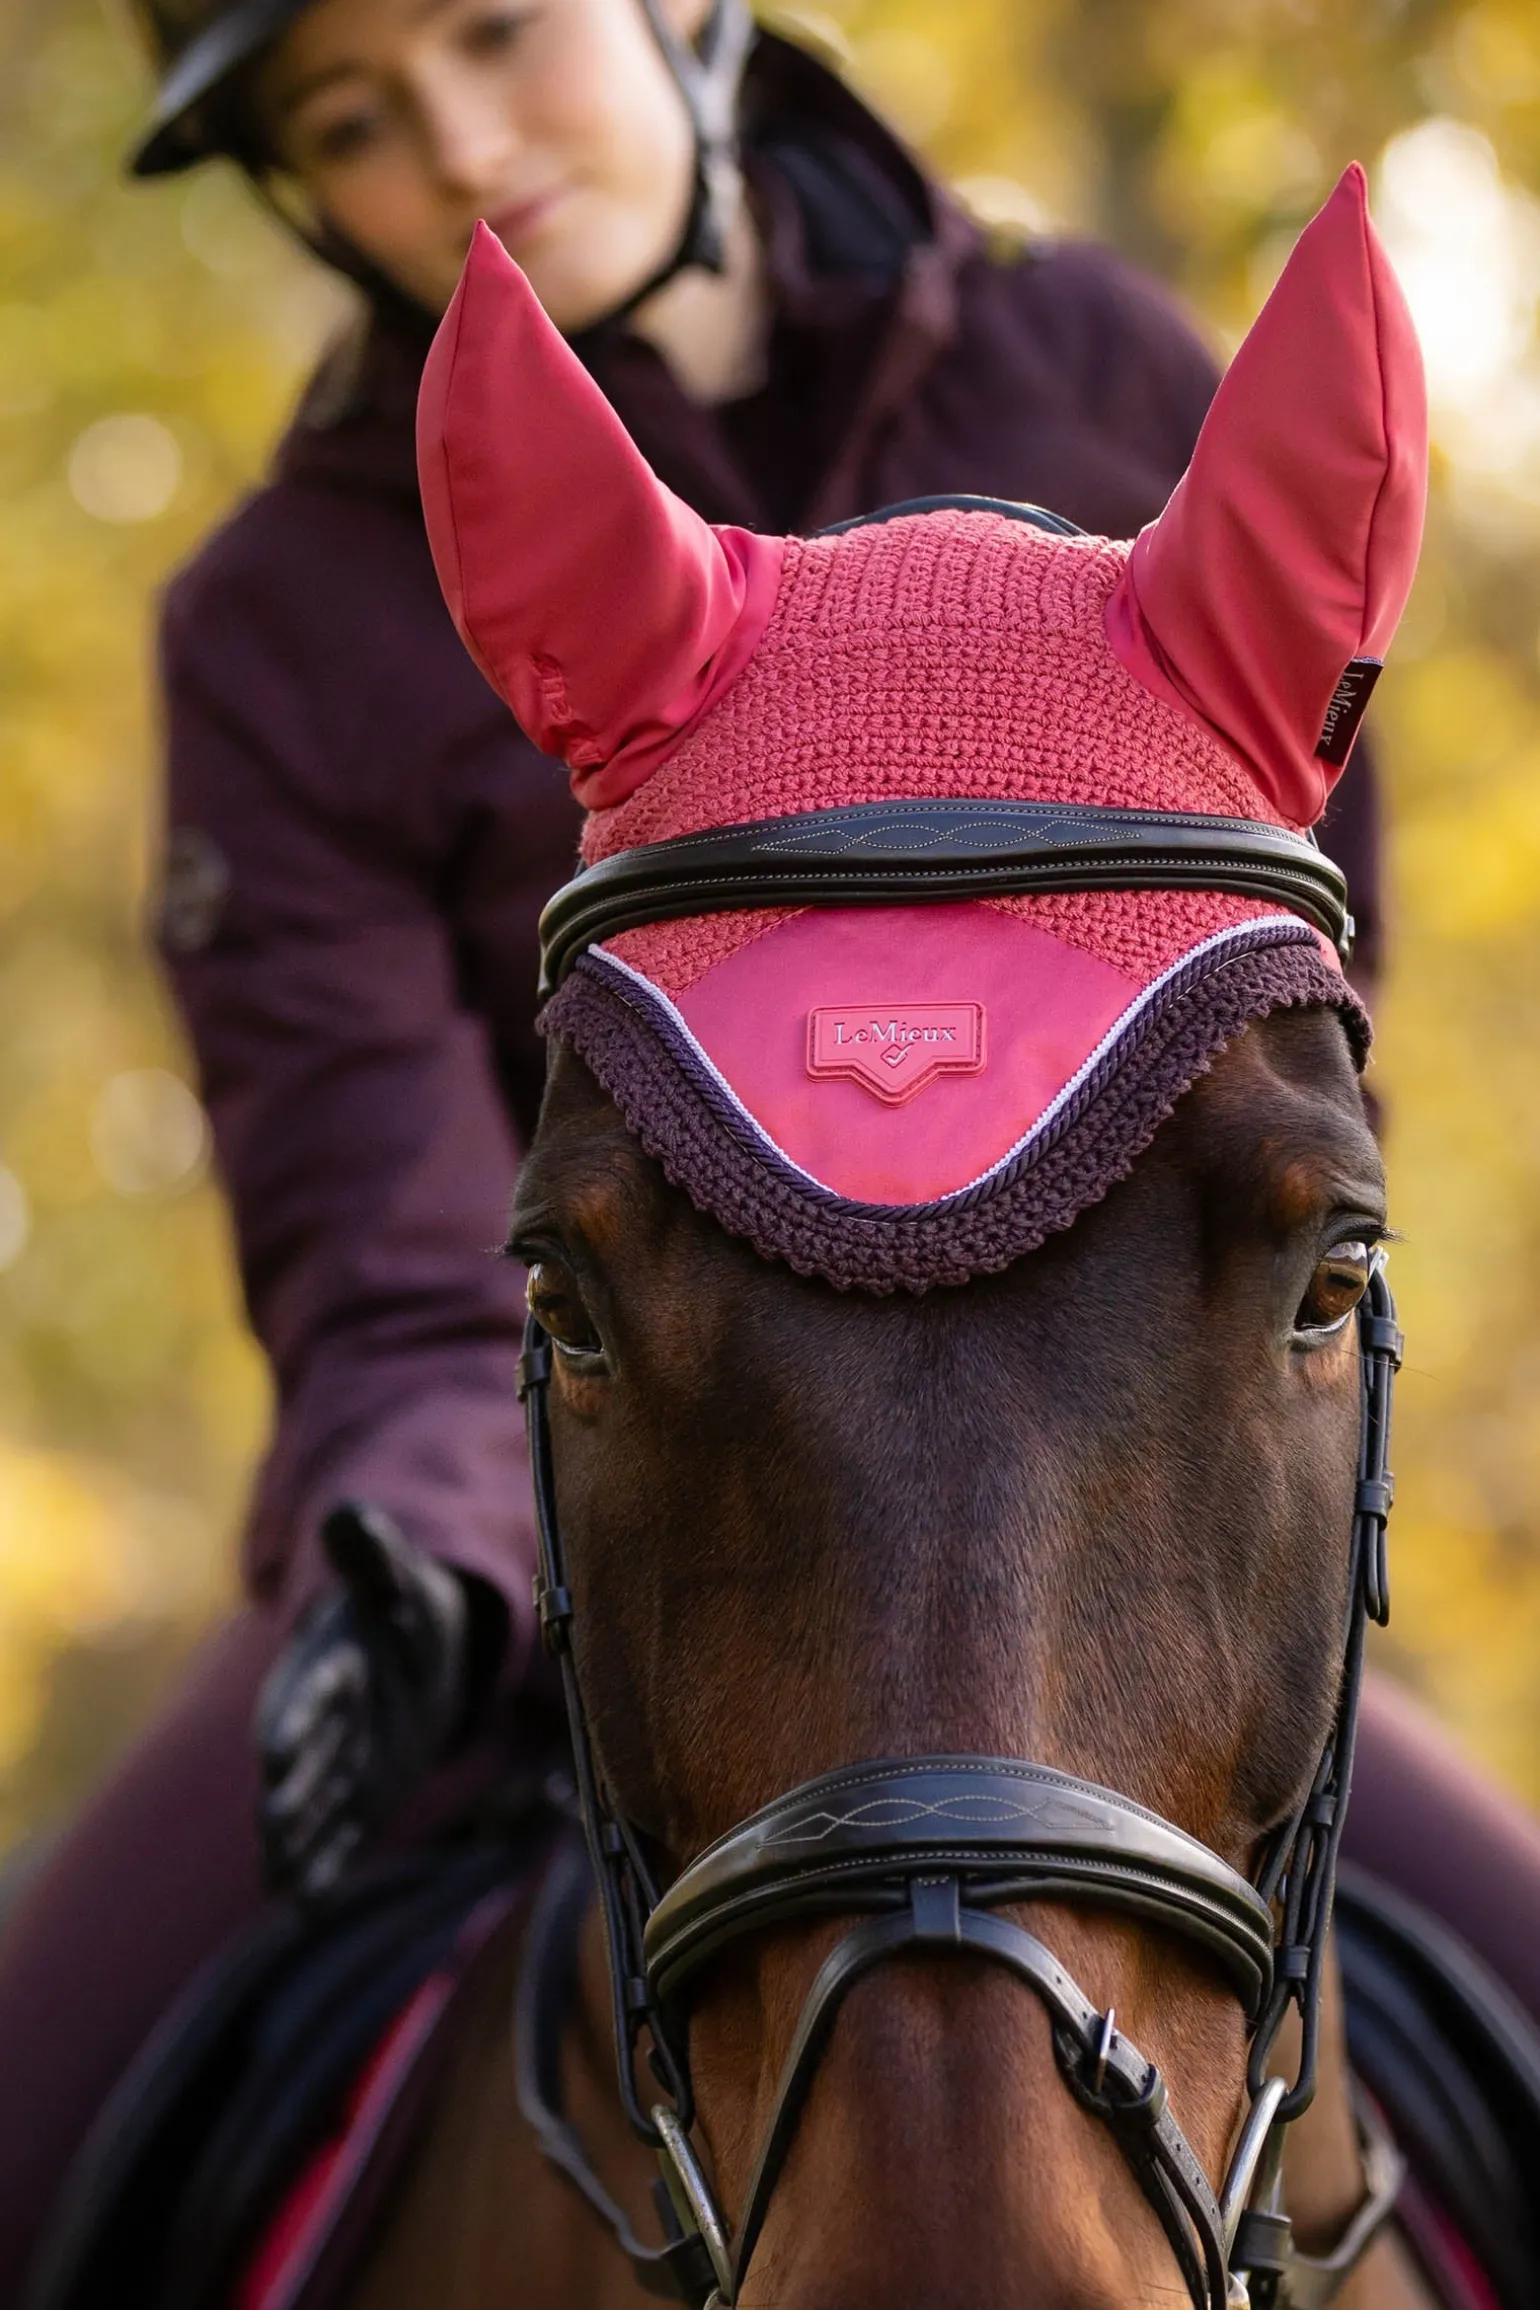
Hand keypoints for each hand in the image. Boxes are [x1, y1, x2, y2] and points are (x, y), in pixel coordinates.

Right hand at [255, 1502, 484, 1902]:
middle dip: (286, 1793)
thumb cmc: (404, 1605)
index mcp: (328, 1662)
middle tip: (270, 1825)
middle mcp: (324, 1722)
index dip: (294, 1717)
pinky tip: (302, 1907)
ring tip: (275, 1881)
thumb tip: (347, 1512)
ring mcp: (338, 1765)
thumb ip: (372, 1553)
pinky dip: (321, 1869)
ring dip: (295, 1841)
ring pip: (312, 1808)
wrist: (418, 1648)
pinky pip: (339, 1838)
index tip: (275, 1749)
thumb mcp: (398, 1575)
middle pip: (302, 1761)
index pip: (305, 1691)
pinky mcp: (360, 1797)